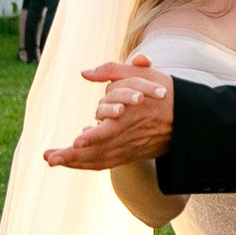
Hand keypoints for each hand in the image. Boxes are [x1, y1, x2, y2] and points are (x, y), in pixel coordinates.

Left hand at [45, 57, 174, 168]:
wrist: (186, 119)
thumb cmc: (161, 92)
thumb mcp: (140, 74)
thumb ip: (111, 71)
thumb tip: (85, 72)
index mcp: (131, 118)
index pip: (109, 132)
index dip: (93, 138)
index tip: (77, 141)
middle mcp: (128, 138)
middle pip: (97, 152)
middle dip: (71, 156)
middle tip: (49, 158)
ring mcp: (129, 149)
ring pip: (99, 160)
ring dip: (74, 163)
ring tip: (53, 160)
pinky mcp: (130, 155)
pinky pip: (106, 164)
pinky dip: (88, 164)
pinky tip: (74, 160)